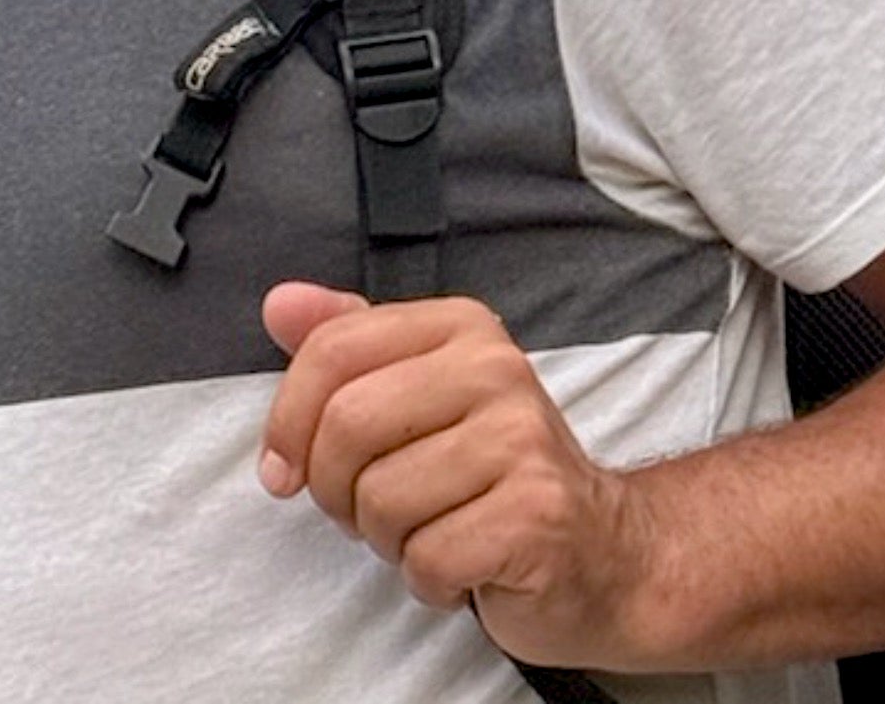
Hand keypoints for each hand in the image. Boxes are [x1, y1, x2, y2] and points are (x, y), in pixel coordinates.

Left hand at [258, 282, 656, 671]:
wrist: (605, 553)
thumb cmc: (494, 472)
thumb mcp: (419, 389)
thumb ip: (346, 343)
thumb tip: (278, 304)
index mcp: (460, 326)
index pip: (333, 350)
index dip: (287, 418)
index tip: (282, 468)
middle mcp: (496, 370)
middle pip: (347, 425)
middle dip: (334, 489)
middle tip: (363, 512)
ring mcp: (523, 442)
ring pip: (381, 500)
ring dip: (386, 540)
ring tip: (427, 532)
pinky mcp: (538, 516)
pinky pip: (427, 558)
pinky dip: (428, 580)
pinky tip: (461, 567)